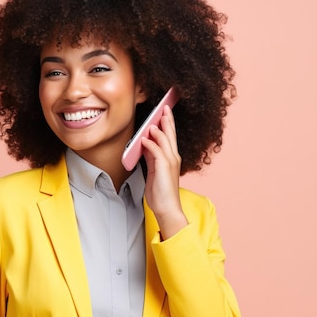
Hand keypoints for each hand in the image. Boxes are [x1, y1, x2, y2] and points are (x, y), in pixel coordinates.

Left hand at [141, 105, 187, 238]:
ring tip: (151, 121)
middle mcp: (173, 158)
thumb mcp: (154, 172)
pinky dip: (150, 143)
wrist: (167, 209)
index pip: (169, 137)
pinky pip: (156, 150)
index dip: (167, 124)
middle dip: (166, 120)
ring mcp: (170, 162)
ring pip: (164, 139)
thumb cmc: (160, 194)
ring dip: (157, 129)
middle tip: (164, 107)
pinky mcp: (164, 167)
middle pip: (170, 134)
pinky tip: (143, 139)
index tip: (164, 113)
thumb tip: (145, 146)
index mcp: (171, 159)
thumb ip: (151, 158)